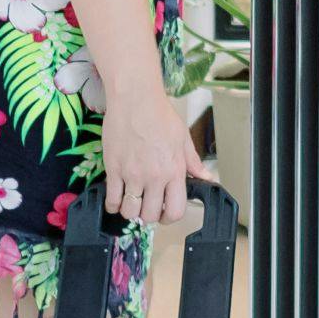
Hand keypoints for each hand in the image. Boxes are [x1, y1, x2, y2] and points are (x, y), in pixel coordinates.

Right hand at [97, 84, 205, 234]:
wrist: (135, 99)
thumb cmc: (160, 115)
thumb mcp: (183, 138)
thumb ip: (193, 162)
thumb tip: (207, 178)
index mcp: (174, 171)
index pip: (175, 210)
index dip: (169, 218)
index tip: (164, 213)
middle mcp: (154, 177)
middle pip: (150, 215)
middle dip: (148, 216)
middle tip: (145, 207)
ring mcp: (132, 174)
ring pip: (130, 211)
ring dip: (130, 212)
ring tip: (131, 202)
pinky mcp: (113, 169)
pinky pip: (112, 199)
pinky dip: (113, 205)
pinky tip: (116, 199)